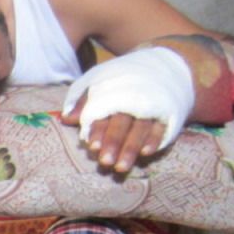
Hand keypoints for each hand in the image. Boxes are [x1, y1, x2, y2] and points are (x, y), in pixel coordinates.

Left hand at [61, 46, 193, 171]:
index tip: (92, 146)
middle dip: (113, 143)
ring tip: (121, 167)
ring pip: (141, 129)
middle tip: (105, 162)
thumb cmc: (122, 80)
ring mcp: (151, 108)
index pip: (104, 114)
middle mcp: (132, 101)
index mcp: (113, 94)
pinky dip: (155, 140)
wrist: (162, 66)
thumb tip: (66, 119)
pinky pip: (162, 127)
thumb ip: (82, 100)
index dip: (98, 130)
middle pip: (122, 124)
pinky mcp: (167, 113)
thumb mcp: (99, 81)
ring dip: (131, 148)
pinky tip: (146, 153)